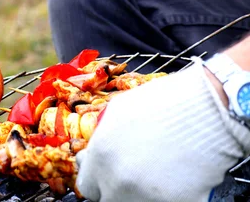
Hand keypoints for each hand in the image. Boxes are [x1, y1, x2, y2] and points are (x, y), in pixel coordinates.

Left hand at [76, 61, 249, 201]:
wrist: (207, 109)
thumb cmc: (164, 102)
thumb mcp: (119, 111)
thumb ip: (102, 138)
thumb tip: (93, 151)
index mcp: (101, 157)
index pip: (87, 186)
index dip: (98, 179)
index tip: (105, 174)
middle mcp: (118, 181)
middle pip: (108, 199)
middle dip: (115, 188)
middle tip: (131, 175)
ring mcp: (146, 196)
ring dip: (139, 193)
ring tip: (154, 174)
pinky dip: (169, 195)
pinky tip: (176, 178)